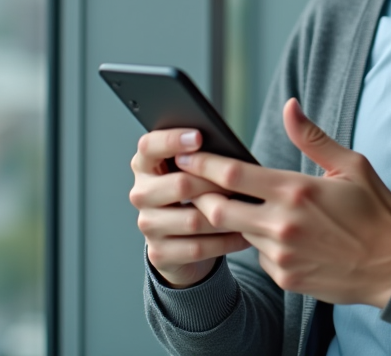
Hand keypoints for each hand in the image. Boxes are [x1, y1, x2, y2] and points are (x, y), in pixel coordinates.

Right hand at [129, 128, 252, 287]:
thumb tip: (231, 154)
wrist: (183, 240)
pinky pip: (198, 247)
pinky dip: (225, 241)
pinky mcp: (158, 253)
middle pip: (180, 184)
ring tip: (250, 210)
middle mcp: (140, 194)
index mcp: (145, 165)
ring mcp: (147, 225)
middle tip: (241, 184)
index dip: (172, 140)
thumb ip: (203, 158)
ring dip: (225, 217)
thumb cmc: (197, 192)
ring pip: (193, 220)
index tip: (199, 136)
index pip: (149, 146)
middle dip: (215, 184)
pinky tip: (245, 235)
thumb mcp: (196, 171)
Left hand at [176, 98, 390, 306]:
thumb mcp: (351, 166)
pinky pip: (260, 256)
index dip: (203, 164)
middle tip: (194, 185)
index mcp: (296, 191)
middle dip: (201, 197)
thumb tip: (290, 106)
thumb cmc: (375, 212)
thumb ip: (312, 137)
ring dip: (237, 221)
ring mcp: (281, 256)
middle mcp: (282, 225)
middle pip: (218, 210)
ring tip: (247, 208)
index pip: (232, 175)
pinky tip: (284, 236)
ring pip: (238, 234)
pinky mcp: (285, 278)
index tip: (185, 155)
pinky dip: (262, 243)